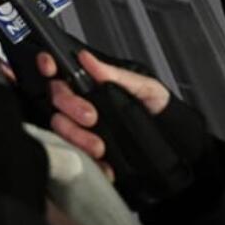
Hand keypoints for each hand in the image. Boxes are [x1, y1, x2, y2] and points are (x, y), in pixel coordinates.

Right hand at [37, 49, 169, 179]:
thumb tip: (88, 59)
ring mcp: (81, 127)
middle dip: (70, 107)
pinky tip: (103, 164)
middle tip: (91, 116)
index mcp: (92, 83)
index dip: (48, 65)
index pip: (61, 70)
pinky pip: (75, 155)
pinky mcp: (86, 151)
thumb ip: (115, 75)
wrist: (176, 142)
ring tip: (99, 146)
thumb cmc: (158, 109)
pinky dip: (89, 162)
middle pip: (56, 98)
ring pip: (60, 127)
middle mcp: (80, 103)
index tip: (50, 67)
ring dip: (76, 136)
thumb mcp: (144, 86)